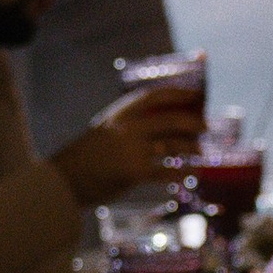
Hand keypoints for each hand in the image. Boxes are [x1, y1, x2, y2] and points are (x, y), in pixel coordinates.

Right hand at [54, 89, 205, 206]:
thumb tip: (164, 128)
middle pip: (172, 120)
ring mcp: (132, 149)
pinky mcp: (134, 172)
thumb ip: (130, 126)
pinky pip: (166, 171)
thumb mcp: (106, 131)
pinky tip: (188, 176)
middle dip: (194, 123)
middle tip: (206, 127)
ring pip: (174, 145)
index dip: (179, 93)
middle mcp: (128, 128)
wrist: (66, 179)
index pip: (156, 96)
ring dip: (191, 149)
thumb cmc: (88, 157)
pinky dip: (180, 174)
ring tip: (199, 153)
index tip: (196, 94)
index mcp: (121, 114)